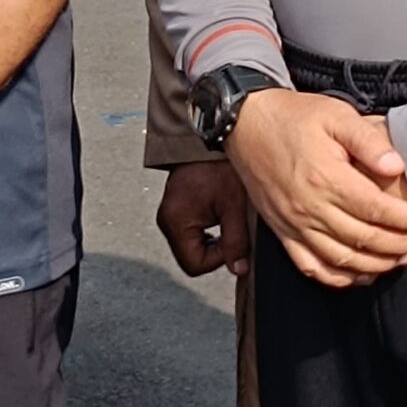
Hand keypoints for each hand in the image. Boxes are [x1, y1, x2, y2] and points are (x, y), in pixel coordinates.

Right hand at [157, 161, 253, 277]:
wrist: (210, 138)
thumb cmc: (220, 166)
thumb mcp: (234, 205)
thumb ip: (237, 242)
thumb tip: (239, 269)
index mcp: (176, 221)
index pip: (194, 265)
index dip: (218, 260)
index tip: (233, 242)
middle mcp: (167, 220)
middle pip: (191, 258)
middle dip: (216, 251)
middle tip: (232, 228)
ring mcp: (170, 215)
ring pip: (192, 246)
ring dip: (213, 241)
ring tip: (226, 218)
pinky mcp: (176, 210)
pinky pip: (191, 233)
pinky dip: (207, 232)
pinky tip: (219, 215)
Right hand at [225, 90, 406, 287]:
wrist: (245, 123)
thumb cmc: (294, 116)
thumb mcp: (335, 114)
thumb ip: (368, 140)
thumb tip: (397, 167)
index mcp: (326, 178)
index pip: (378, 210)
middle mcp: (309, 208)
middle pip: (366, 240)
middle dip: (403, 243)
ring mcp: (294, 225)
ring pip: (343, 260)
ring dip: (378, 264)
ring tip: (404, 256)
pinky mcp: (282, 232)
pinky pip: (312, 267)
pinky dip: (339, 278)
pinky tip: (362, 274)